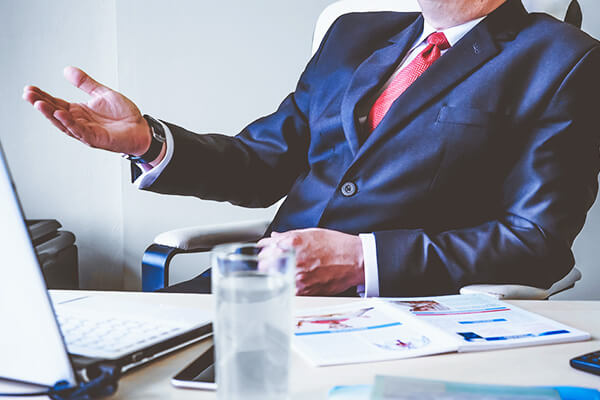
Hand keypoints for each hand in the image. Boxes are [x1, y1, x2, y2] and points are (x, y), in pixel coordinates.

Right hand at [23, 66, 151, 155]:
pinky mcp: (96, 138)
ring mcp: (87, 131)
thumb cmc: (124, 115)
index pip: (56, 103)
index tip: (30, 88)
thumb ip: (85, 83)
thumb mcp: (102, 93)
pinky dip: (69, 123)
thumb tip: (67, 70)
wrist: (142, 129)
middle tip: (28, 94)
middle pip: (56, 113)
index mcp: (80, 111)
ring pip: (64, 123)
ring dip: (50, 114)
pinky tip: (61, 114)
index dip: (43, 96)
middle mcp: (80, 122)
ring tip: (38, 103)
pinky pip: (80, 131)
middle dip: (41, 104)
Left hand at [258, 228, 364, 295]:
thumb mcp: (311, 233)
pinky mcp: (305, 291)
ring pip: (274, 280)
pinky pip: (287, 290)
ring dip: (275, 276)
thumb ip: (288, 236)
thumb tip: (274, 238)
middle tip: (270, 263)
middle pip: (264, 266)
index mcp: (293, 243)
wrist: (355, 260)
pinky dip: (287, 286)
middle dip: (266, 263)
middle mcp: (293, 260)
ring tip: (284, 272)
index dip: (263, 250)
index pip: (265, 248)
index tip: (264, 251)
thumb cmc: (336, 245)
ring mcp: (298, 277)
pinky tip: (294, 280)